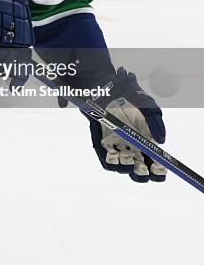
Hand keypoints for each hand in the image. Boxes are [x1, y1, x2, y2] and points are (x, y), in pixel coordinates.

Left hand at [89, 67, 166, 182]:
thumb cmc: (128, 96)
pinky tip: (114, 154)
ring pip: (123, 168)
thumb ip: (155, 122)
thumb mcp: (146, 106)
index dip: (159, 171)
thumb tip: (161, 141)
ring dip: (126, 168)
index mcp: (147, 142)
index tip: (159, 168)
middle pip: (140, 172)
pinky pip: (107, 161)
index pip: (156, 164)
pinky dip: (111, 163)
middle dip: (143, 175)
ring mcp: (118, 147)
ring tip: (126, 155)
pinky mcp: (103, 145)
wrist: (106, 89)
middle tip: (143, 168)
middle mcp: (133, 148)